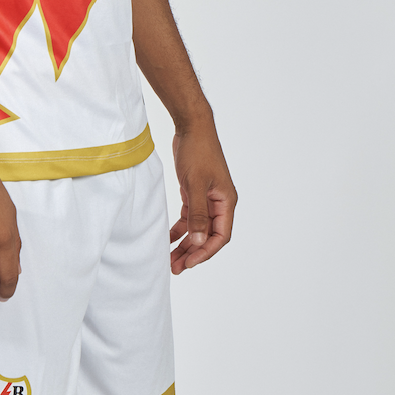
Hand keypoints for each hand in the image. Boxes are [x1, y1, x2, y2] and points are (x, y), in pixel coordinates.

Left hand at [169, 116, 235, 272]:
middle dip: (193, 253)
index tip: (189, 263)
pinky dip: (179, 228)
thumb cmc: (198, 151)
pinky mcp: (195, 193)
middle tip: (175, 267)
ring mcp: (207, 198)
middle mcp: (219, 203)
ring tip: (170, 259)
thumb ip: (197, 214)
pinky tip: (168, 238)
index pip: (220, 236)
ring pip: (197, 229)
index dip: (205, 252)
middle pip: (208, 236)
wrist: (192, 127)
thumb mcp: (195, 185)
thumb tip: (198, 240)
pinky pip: (189, 217)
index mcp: (226, 202)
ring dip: (185, 244)